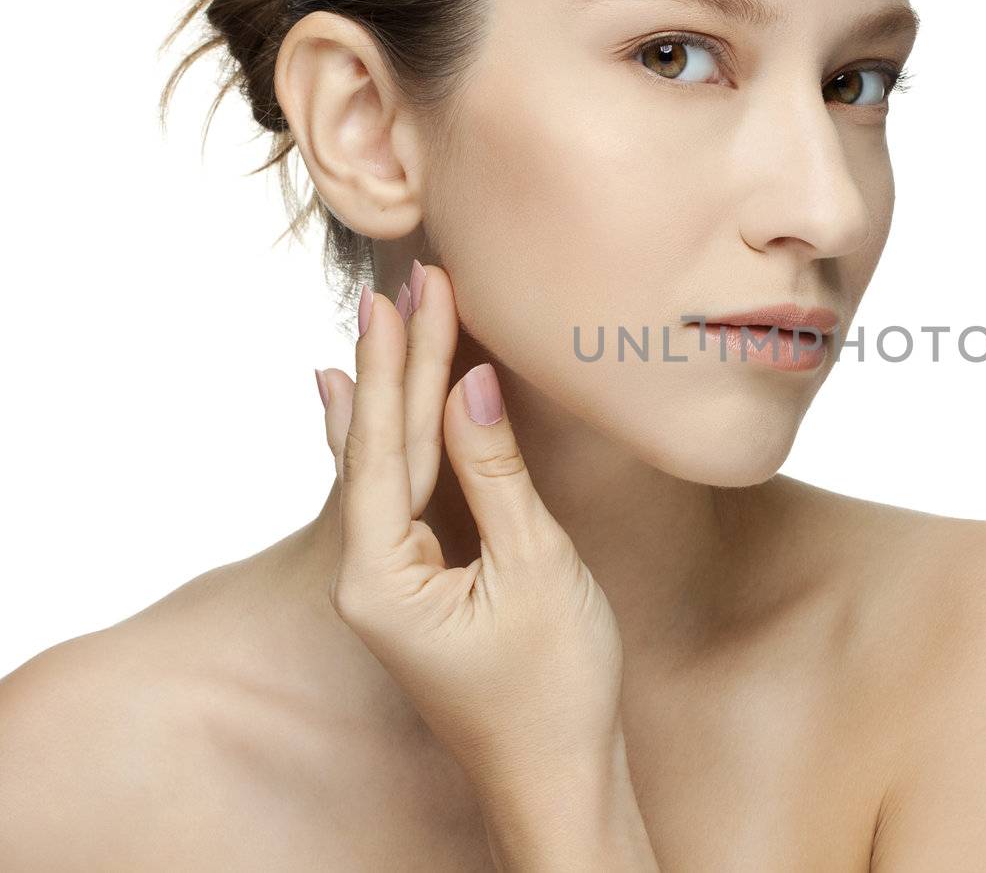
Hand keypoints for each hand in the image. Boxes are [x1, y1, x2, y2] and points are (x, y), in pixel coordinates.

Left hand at [314, 262, 625, 788]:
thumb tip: (473, 385)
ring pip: (385, 466)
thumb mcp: (535, 568)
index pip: (387, 446)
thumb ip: (495, 473)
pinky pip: (398, 494)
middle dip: (396, 363)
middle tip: (408, 281)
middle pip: (379, 448)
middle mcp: (365, 577)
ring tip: (381, 318)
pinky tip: (352, 400)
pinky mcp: (416, 585)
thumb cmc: (555, 688)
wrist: (558, 779)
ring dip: (392, 390)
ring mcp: (386, 583)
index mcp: (379, 577)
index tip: (412, 293)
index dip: (403, 364)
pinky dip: (388, 440)